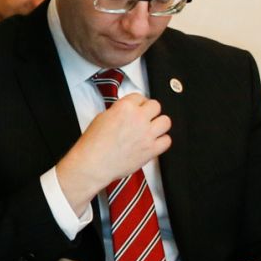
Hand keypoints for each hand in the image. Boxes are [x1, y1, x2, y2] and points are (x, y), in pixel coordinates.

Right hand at [55, 94, 171, 213]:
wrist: (93, 164)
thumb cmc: (93, 144)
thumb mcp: (101, 118)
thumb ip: (118, 112)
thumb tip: (127, 113)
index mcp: (125, 108)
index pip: (139, 96)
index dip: (137, 102)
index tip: (136, 107)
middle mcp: (138, 119)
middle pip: (156, 106)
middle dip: (149, 110)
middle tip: (144, 116)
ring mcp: (147, 134)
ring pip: (166, 121)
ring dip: (158, 124)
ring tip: (151, 128)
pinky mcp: (152, 149)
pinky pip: (167, 140)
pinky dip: (162, 141)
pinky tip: (153, 142)